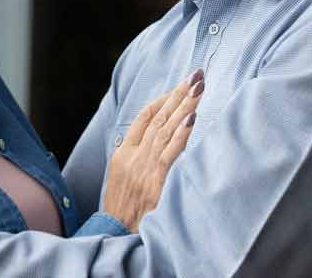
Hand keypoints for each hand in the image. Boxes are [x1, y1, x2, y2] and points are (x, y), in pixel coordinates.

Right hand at [103, 72, 203, 231]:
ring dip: (184, 106)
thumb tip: (155, 145)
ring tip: (198, 86)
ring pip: (166, 129)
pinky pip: (170, 152)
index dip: (162, 100)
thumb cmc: (122, 212)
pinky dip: (181, 134)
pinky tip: (192, 117)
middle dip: (178, 94)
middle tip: (196, 75)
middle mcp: (133, 156)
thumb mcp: (122, 181)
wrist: (113, 236)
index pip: (143, 118)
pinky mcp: (155, 182)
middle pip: (159, 118)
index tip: (177, 87)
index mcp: (123, 154)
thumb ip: (137, 161)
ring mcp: (144, 168)